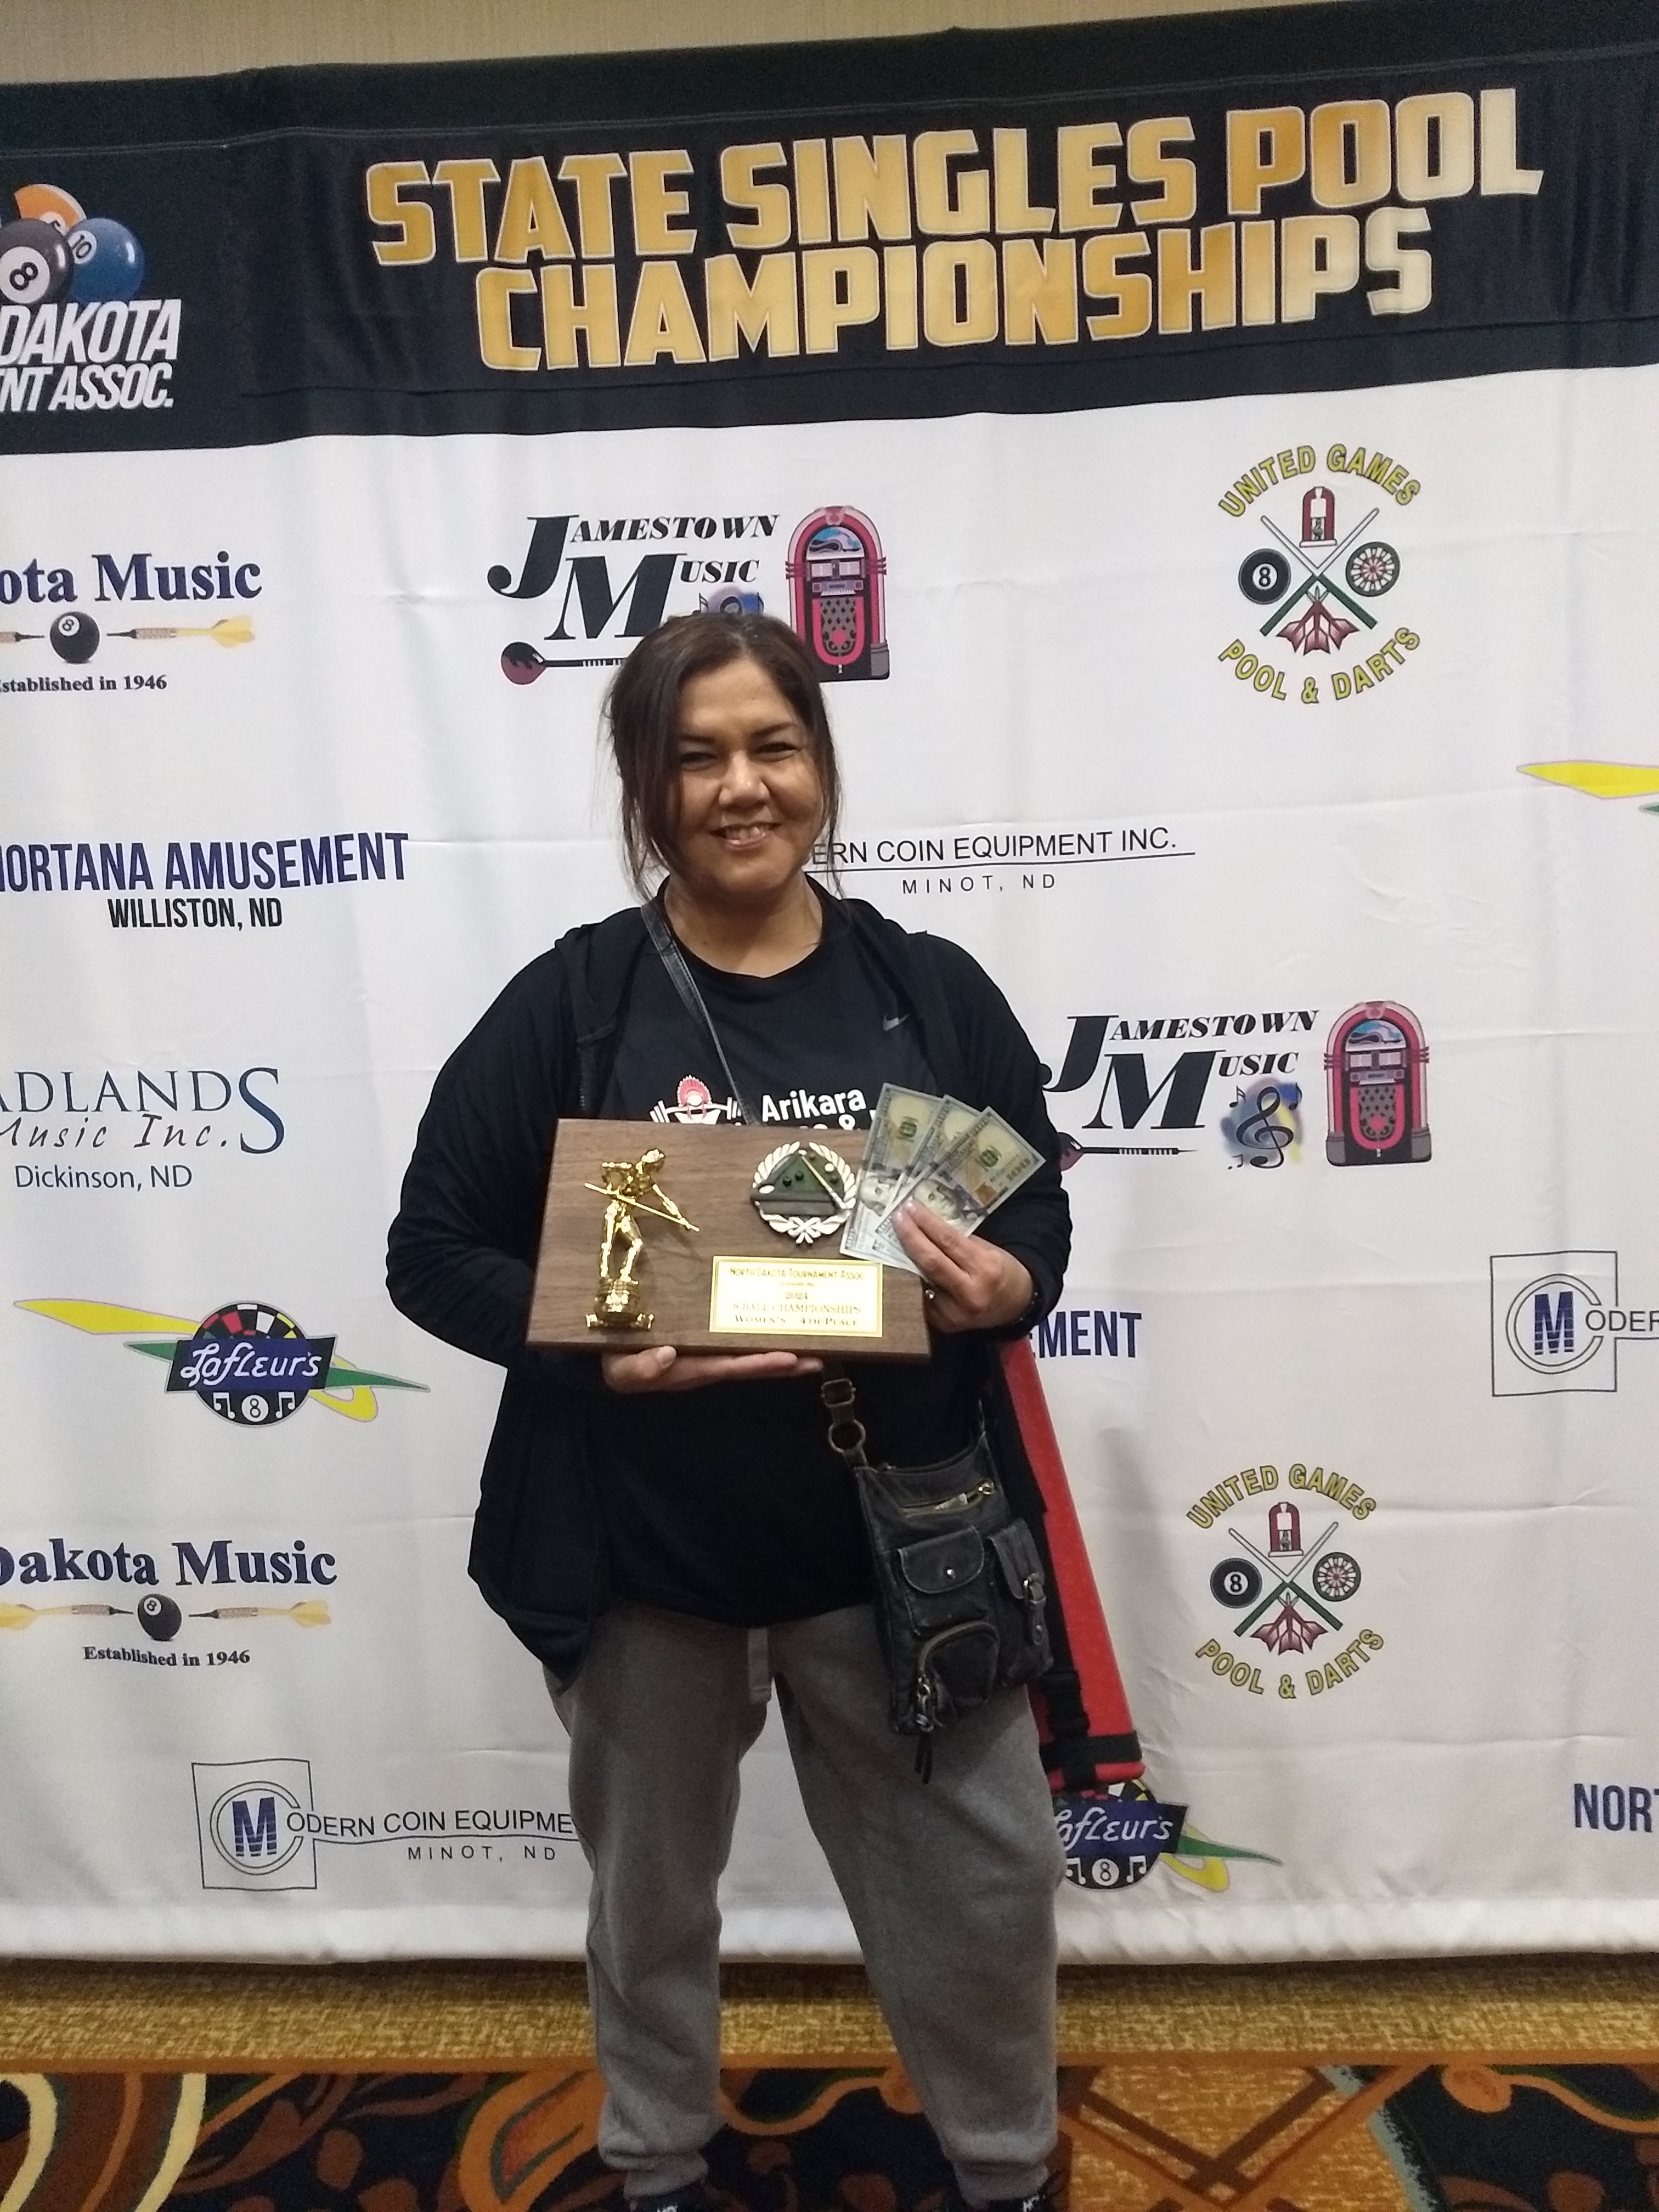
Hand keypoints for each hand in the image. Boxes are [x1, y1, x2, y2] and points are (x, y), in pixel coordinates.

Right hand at [602, 1345, 822, 1393]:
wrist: (606, 1349)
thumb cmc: (615, 1360)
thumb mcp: (620, 1369)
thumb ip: (640, 1368)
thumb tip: (667, 1357)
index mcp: (689, 1369)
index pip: (730, 1367)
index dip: (760, 1363)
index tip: (790, 1359)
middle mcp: (705, 1363)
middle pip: (750, 1364)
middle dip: (783, 1363)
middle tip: (817, 1358)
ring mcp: (707, 1352)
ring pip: (748, 1354)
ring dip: (780, 1352)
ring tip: (814, 1349)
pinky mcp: (705, 1339)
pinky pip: (736, 1339)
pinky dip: (760, 1336)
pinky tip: (782, 1330)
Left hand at [890, 1203, 1033, 1333]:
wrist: (1016, 1306)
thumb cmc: (1002, 1272)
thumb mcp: (989, 1251)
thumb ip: (959, 1243)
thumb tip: (926, 1226)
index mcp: (985, 1269)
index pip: (948, 1241)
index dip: (926, 1222)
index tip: (909, 1206)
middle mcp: (970, 1293)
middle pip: (931, 1261)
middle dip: (910, 1237)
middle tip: (897, 1217)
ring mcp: (955, 1312)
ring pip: (922, 1280)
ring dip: (905, 1258)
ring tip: (895, 1238)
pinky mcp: (944, 1324)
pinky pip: (924, 1296)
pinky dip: (913, 1280)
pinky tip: (905, 1266)